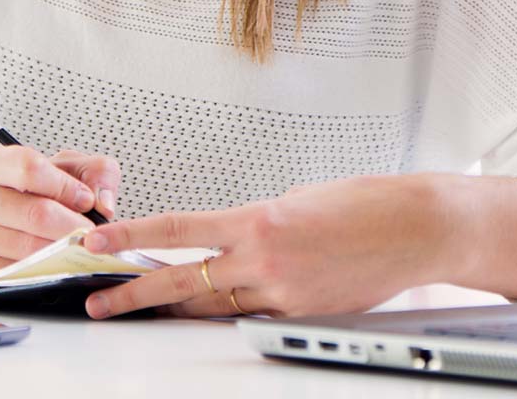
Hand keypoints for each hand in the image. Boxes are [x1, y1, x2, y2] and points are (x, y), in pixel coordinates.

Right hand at [0, 146, 118, 277]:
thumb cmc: (26, 192)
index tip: (86, 200)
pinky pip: (19, 274)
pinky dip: (46, 272)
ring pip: (30, 247)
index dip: (67, 186)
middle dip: (74, 226)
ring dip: (64, 252)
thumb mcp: (60, 168)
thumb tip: (102, 203)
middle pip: (35, 213)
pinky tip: (55, 264)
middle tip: (91, 233)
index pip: (30, 168)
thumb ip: (93, 172)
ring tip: (78, 248)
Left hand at [80, 175, 463, 318]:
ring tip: (139, 311)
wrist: (417, 229)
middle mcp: (265, 260)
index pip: (177, 230)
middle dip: (133, 293)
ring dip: (173, 309)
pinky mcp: (302, 314)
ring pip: (210, 307)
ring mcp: (283, 293)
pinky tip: (203, 315)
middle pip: (181, 281)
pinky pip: (250, 317)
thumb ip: (256, 221)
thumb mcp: (297, 199)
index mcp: (258, 220)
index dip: (131, 238)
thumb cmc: (365, 205)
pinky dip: (225, 314)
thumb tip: (229, 238)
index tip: (99, 242)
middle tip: (99, 300)